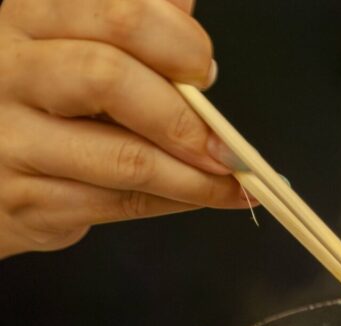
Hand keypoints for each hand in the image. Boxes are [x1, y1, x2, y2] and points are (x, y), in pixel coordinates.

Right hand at [0, 0, 250, 257]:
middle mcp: (9, 71)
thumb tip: (186, 10)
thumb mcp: (73, 44)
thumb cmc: (43, 100)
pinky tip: (201, 195)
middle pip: (109, 78)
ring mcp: (10, 138)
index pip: (119, 14)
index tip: (204, 72)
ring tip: (230, 180)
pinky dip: (175, 201)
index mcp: (31, 18)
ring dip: (194, 176)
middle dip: (184, 118)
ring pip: (123, 157)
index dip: (179, 44)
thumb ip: (130, 23)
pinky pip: (118, 203)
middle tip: (223, 144)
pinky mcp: (25, 200)